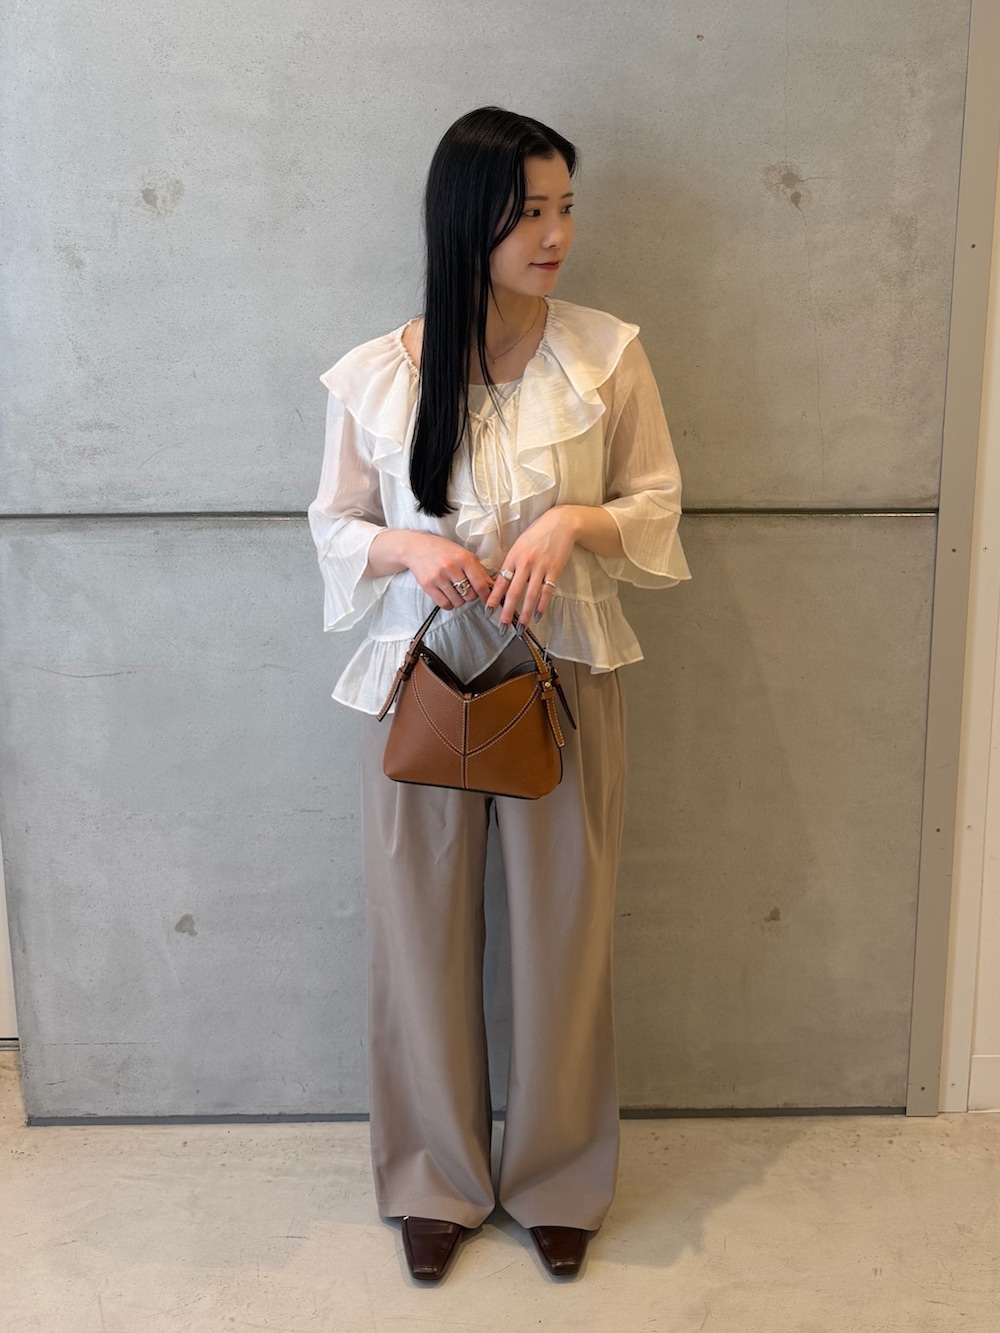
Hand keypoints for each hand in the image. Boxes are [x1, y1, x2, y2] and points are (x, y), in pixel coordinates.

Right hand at [402, 532, 494, 609]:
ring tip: (455, 590)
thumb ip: (479, 571)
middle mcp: (451, 567)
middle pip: (470, 596)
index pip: (481, 584)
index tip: (487, 599)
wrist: (417, 547)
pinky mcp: (428, 586)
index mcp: (464, 558)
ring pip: (458, 602)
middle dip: (471, 596)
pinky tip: (448, 595)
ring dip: (459, 600)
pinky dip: (449, 604)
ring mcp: (438, 577)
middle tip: (466, 589)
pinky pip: (445, 604)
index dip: (486, 595)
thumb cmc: (444, 551)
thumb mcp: (464, 554)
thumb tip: (493, 587)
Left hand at [486, 507, 577, 628]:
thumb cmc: (537, 534)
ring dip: (525, 614)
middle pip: (513, 592)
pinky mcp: (554, 570)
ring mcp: (540, 567)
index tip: (487, 612)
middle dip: (507, 612)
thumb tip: (499, 582)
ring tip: (520, 628)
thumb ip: (510, 564)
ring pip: (530, 596)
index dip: (493, 598)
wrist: (561, 523)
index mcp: (513, 557)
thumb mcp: (518, 546)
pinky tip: (537, 617)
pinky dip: (542, 606)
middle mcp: (525, 563)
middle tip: (502, 628)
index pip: (500, 582)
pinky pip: (547, 591)